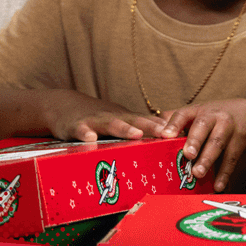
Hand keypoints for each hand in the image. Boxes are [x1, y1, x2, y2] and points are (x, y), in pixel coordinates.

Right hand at [43, 93, 169, 143]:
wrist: (64, 105)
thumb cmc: (100, 118)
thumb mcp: (123, 121)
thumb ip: (144, 128)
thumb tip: (172, 136)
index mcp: (128, 119)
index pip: (150, 123)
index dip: (165, 128)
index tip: (181, 134)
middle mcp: (114, 118)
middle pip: (136, 121)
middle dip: (151, 127)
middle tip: (166, 133)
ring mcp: (95, 121)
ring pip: (111, 124)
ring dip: (124, 129)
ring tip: (136, 134)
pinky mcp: (75, 126)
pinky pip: (80, 130)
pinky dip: (85, 134)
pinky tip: (90, 139)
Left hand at [160, 99, 245, 191]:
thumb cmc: (212, 118)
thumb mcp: (196, 115)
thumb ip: (175, 123)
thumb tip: (150, 133)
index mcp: (197, 111)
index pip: (183, 114)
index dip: (174, 124)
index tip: (166, 135)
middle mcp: (214, 115)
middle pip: (203, 127)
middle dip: (195, 141)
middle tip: (188, 155)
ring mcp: (229, 125)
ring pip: (218, 143)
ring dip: (208, 159)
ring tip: (198, 174)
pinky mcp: (242, 137)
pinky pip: (232, 157)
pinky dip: (225, 173)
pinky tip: (218, 186)